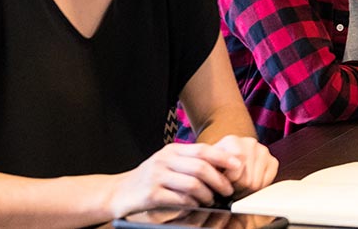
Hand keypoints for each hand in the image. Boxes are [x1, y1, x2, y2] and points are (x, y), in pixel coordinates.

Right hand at [105, 142, 241, 216]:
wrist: (119, 192)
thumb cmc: (150, 179)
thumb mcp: (169, 163)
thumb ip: (190, 162)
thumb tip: (223, 165)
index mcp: (172, 150)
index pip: (203, 149)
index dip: (223, 158)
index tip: (238, 167)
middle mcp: (164, 160)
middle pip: (201, 167)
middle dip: (219, 180)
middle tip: (228, 191)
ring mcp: (157, 176)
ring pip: (193, 184)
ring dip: (207, 195)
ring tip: (212, 201)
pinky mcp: (151, 194)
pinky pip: (180, 199)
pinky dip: (193, 204)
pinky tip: (196, 207)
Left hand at [210, 135, 279, 194]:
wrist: (227, 154)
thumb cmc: (216, 163)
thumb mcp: (208, 165)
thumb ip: (210, 173)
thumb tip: (219, 187)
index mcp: (232, 141)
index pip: (235, 169)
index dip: (228, 182)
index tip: (221, 184)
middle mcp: (250, 143)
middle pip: (246, 180)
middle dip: (236, 189)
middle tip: (230, 188)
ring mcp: (263, 151)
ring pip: (256, 184)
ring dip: (246, 191)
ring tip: (237, 187)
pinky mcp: (273, 161)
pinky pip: (266, 184)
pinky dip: (257, 189)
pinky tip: (248, 184)